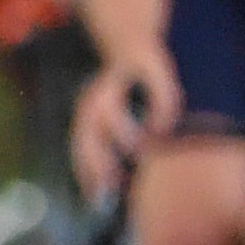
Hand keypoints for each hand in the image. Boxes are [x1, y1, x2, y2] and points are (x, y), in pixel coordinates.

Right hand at [72, 44, 177, 200]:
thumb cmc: (147, 62)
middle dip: (95, 163)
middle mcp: (89, 102)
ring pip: (80, 146)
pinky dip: (88, 168)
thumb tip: (162, 131)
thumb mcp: (160, 72)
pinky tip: (96, 189)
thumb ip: (164, 99)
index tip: (138, 149)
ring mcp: (85, 113)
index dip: (122, 131)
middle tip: (106, 190)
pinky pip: (83, 148)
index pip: (108, 114)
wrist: (127, 46)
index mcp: (106, 88)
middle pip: (86, 136)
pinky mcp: (87, 122)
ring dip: (87, 172)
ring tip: (96, 198)